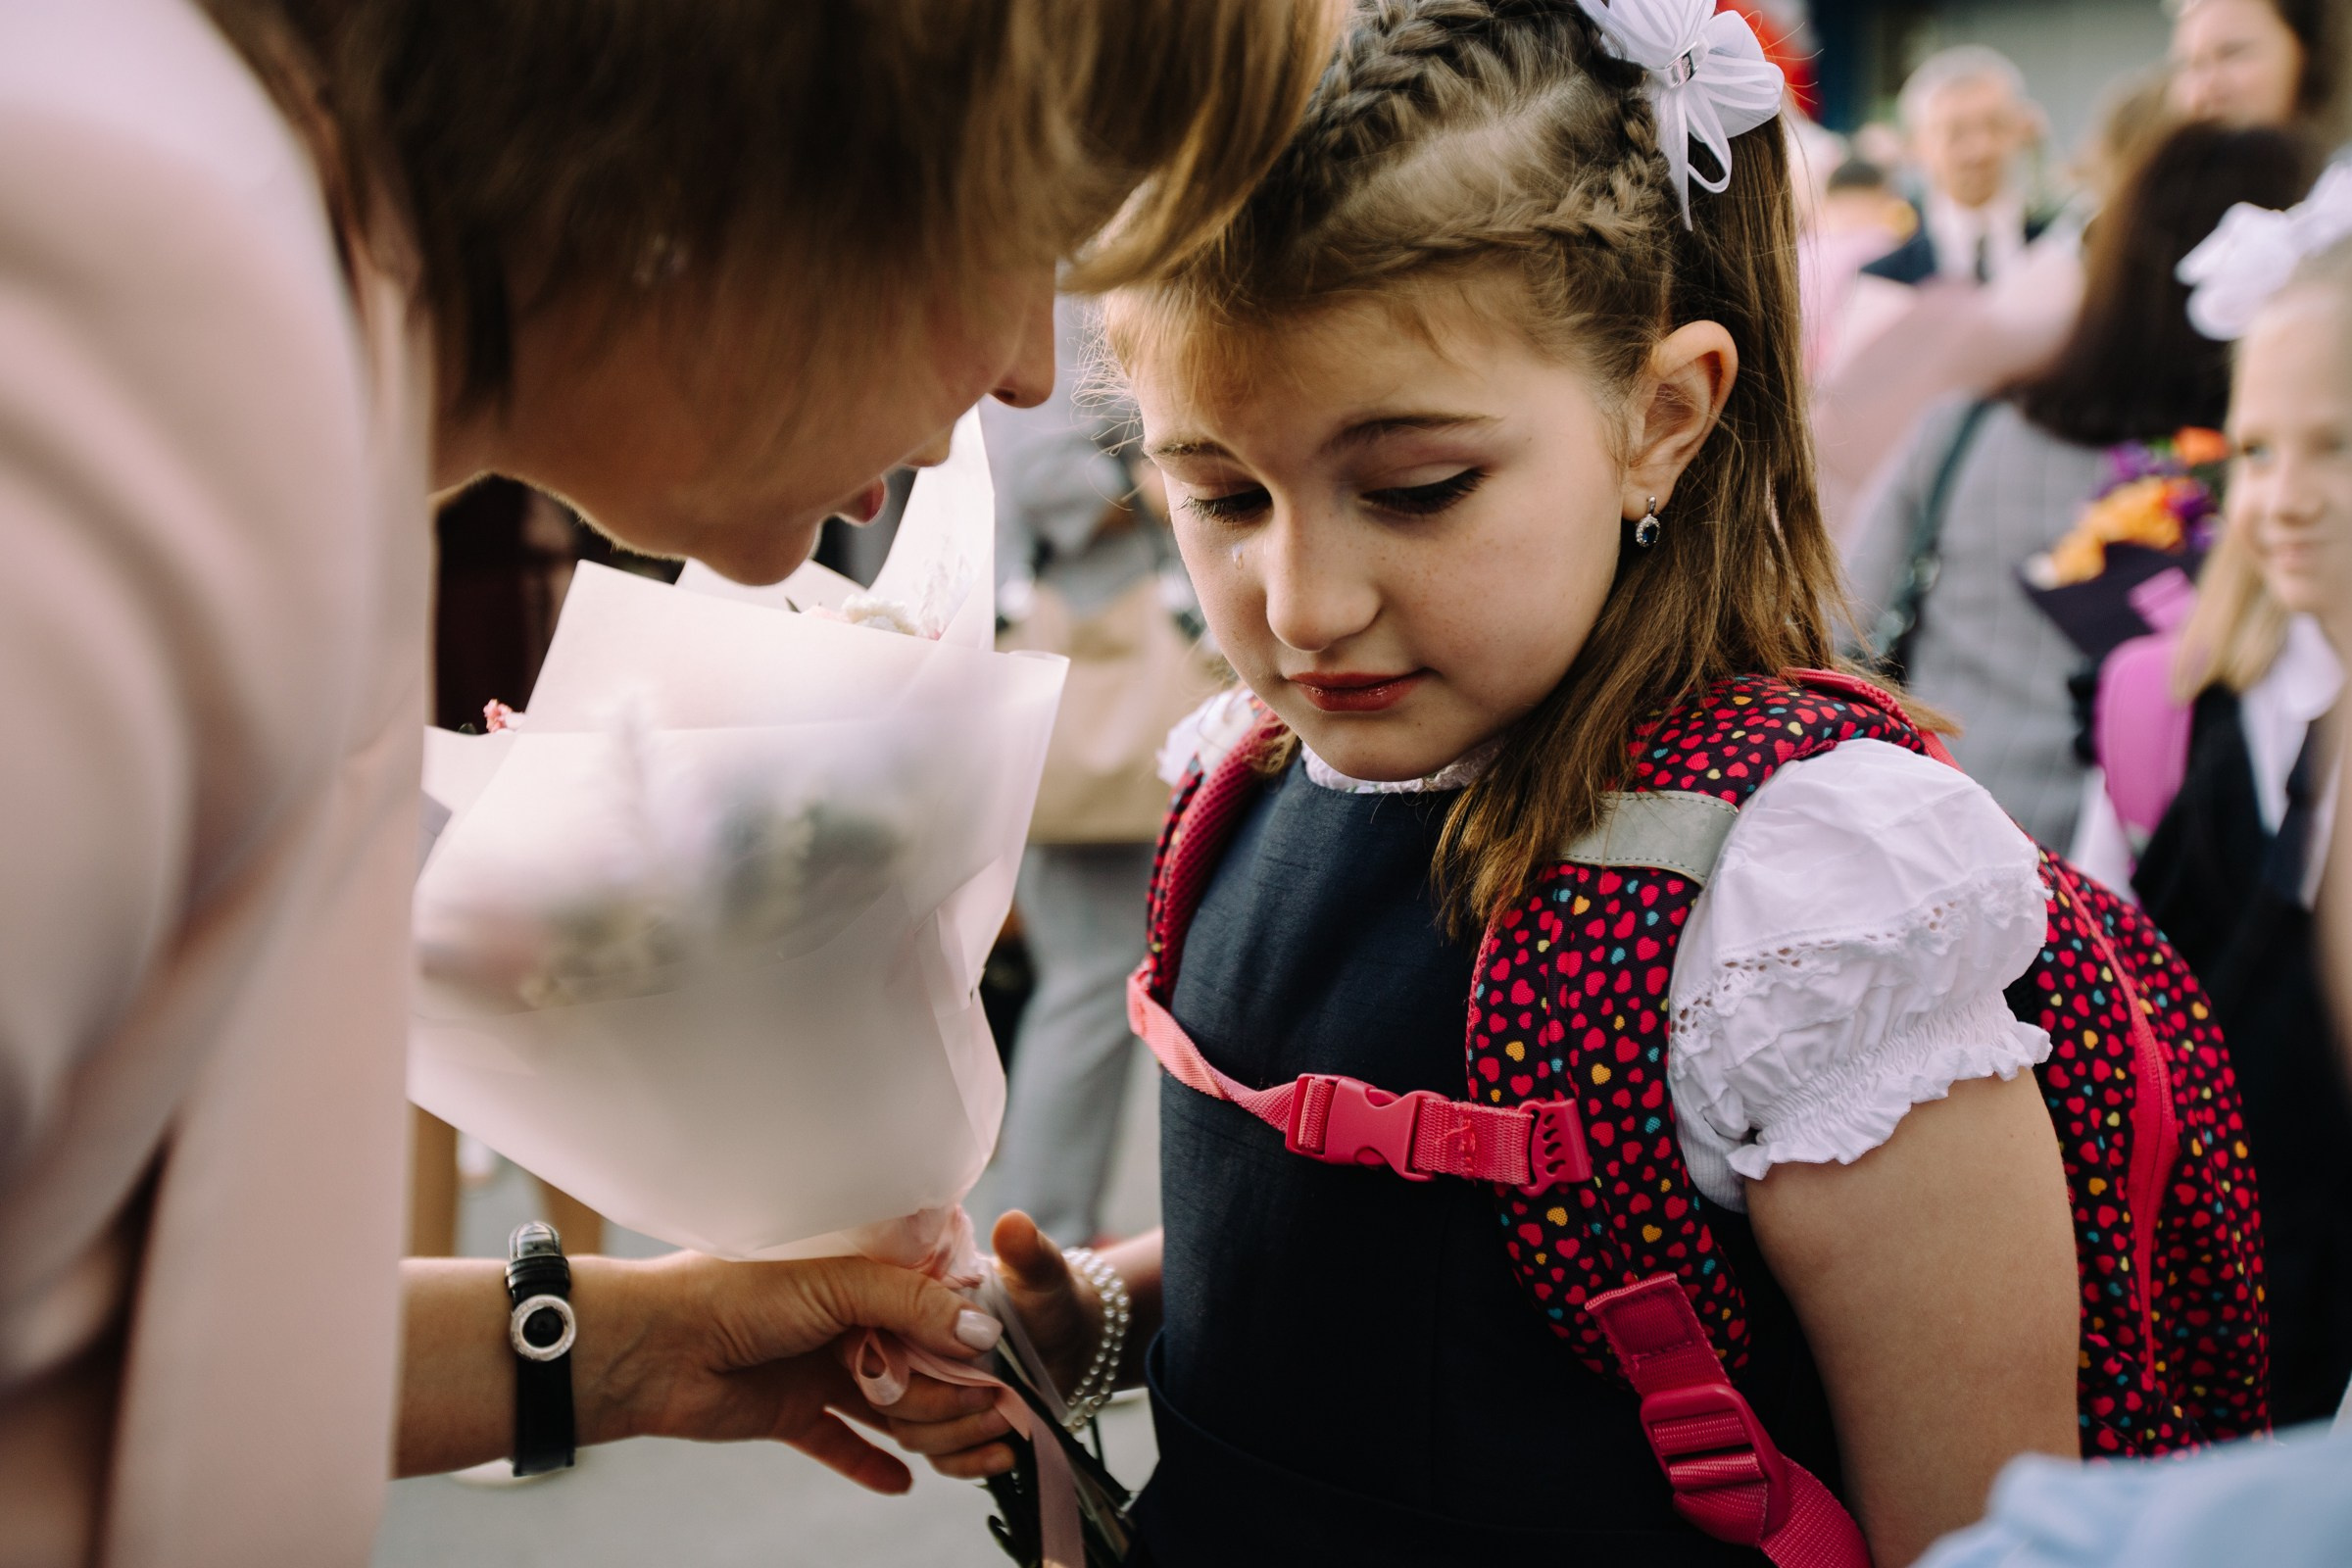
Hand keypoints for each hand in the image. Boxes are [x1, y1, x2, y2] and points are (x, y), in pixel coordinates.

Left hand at [573, 1250, 1004, 1493]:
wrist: (652, 1346)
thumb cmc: (738, 1292)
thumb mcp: (836, 1283)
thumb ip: (912, 1306)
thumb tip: (984, 1334)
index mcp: (863, 1278)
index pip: (939, 1314)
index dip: (974, 1347)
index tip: (1011, 1378)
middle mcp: (849, 1323)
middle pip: (925, 1370)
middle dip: (958, 1401)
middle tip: (993, 1426)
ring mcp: (822, 1370)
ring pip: (893, 1410)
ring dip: (931, 1435)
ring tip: (966, 1459)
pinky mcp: (792, 1415)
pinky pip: (841, 1445)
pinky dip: (870, 1465)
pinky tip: (901, 1484)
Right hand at [881, 1211, 1099, 1478]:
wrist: (1071, 1338)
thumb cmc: (1046, 1296)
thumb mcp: (1040, 1273)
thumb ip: (1026, 1252)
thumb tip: (1014, 1225)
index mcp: (907, 1302)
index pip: (884, 1339)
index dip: (918, 1358)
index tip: (971, 1361)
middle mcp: (900, 1347)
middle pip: (890, 1394)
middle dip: (943, 1404)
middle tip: (994, 1397)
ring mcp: (916, 1389)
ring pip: (909, 1430)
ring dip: (958, 1435)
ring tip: (1006, 1425)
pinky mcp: (936, 1425)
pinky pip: (934, 1455)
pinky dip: (966, 1461)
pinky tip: (1001, 1456)